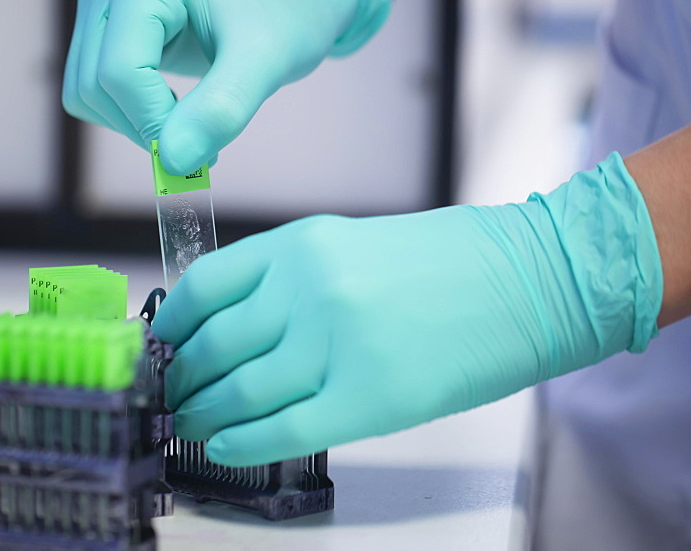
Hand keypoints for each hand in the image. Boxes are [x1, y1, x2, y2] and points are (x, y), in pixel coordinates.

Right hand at [62, 0, 390, 175]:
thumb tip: (173, 162)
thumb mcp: (267, 62)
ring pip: (84, 93)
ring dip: (134, 125)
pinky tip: (173, 108)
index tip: (204, 152)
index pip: (120, 70)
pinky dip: (127, 115)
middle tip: (204, 146)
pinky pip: (90, 90)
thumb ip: (222, 108)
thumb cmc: (284, 17)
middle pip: (95, 84)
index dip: (153, 122)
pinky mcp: (100, 25)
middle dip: (146, 127)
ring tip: (194, 123)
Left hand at [151, 153, 661, 465]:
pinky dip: (243, 442)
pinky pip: (283, 429)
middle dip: (181, 376)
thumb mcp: (351, 246)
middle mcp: (307, 289)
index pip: (206, 287)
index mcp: (300, 245)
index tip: (161, 345)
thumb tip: (231, 327)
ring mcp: (335, 344)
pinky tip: (224, 446)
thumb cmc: (445, 263)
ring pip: (241, 390)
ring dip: (204, 412)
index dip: (172, 324)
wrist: (529, 280)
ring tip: (188, 422)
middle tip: (168, 394)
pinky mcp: (368, 399)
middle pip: (215, 345)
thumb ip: (288, 281)